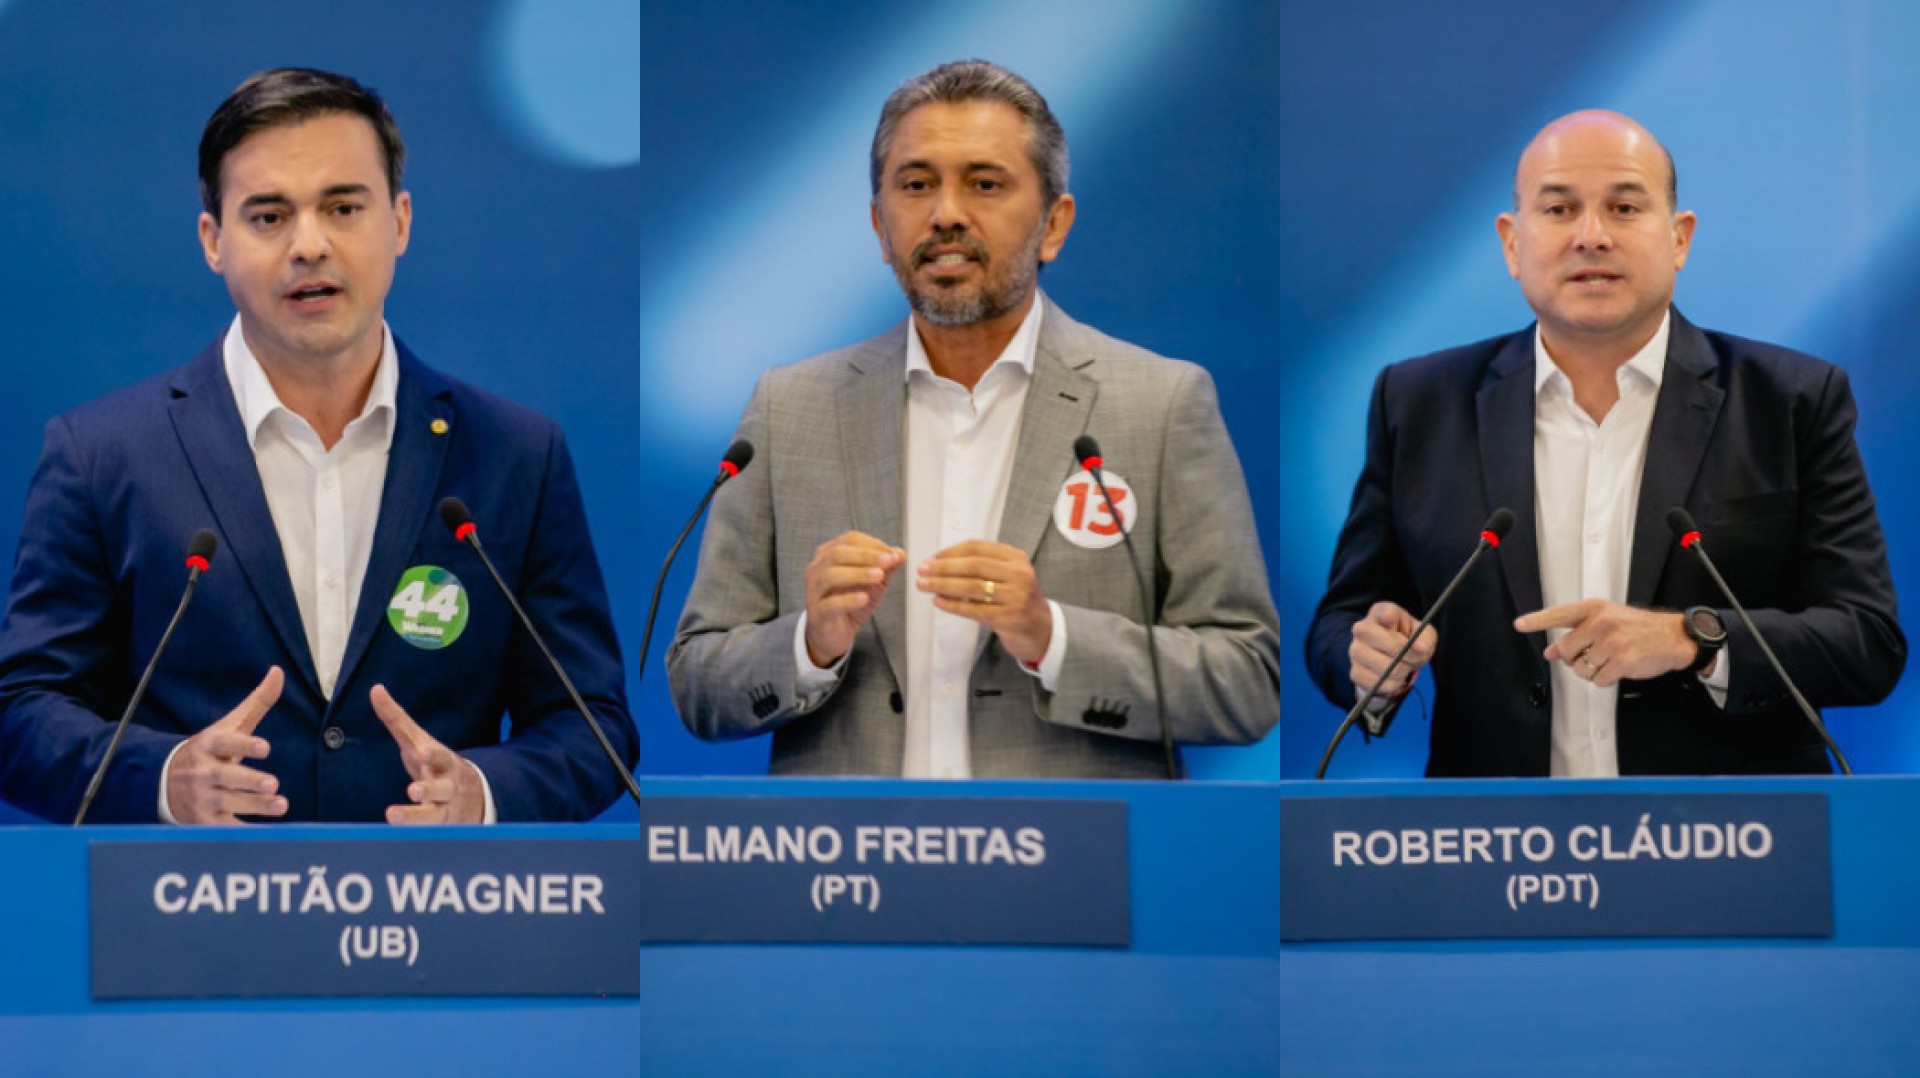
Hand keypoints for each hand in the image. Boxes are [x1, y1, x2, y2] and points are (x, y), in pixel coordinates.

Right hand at [166, 666, 287, 823]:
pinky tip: (266, 834)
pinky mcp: (203, 820)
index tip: (264, 747)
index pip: (226, 743)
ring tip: (280, 804)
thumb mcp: (228, 726)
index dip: (244, 745)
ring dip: (255, 805)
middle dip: (249, 781)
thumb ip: (256, 702)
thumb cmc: (209, 750)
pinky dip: (242, 832)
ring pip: (230, 802)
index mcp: (210, 745)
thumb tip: (278, 672)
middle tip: (272, 783)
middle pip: (228, 776)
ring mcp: (202, 797)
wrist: (163, 780)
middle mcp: (204, 771)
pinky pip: (224, 829)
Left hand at [371, 685, 485, 823]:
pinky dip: (416, 836)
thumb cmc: (436, 764)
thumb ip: (396, 719)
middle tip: (414, 790)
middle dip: (428, 789)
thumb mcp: (419, 741)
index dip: (433, 755)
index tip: (422, 752)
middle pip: (441, 788)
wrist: (474, 796)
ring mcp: (447, 810)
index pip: (441, 756)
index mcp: (444, 762)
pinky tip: (399, 840)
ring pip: (433, 816)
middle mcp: (449, 786)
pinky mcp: (442, 830)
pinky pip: (429, 835)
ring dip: (415, 818)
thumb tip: (375, 689)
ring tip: (392, 815)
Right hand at [803, 531, 903, 666]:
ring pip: (831, 576)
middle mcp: (817, 569)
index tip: (893, 554)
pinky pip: (830, 604)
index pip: (849, 540)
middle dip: (866, 555)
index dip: (873, 544)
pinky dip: (848, 600)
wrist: (834, 634)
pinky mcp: (818, 614)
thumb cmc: (851, 603)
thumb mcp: (874, 583)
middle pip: (838, 553)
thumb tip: (900, 553)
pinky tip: (864, 598)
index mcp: (829, 555)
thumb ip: (887, 568)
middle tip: (889, 561)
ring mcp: (814, 591)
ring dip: (858, 574)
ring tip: (879, 577)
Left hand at [915, 540, 1051, 665]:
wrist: (1043, 630)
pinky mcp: (1010, 618)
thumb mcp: (1007, 576)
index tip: (932, 558)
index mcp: (1016, 558)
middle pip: (974, 565)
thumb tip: (940, 563)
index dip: (951, 552)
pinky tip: (939, 602)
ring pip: (972, 587)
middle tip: (922, 570)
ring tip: (924, 585)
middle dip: (943, 567)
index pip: (977, 548)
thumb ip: (982, 567)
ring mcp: (1016, 596)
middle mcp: (1018, 574)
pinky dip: (954, 605)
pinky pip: (975, 610)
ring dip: (943, 585)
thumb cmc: (1017, 600)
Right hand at [1349, 601, 1436, 699]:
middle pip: (1393, 646)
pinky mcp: (1355, 672)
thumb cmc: (1408, 639)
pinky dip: (1394, 684)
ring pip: (1389, 669)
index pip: (1387, 614)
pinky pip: (1383, 684)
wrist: (1392, 658)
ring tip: (1403, 665)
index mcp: (1379, 612)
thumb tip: (1419, 648)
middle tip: (1416, 657)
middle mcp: (1361, 629)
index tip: (1400, 625)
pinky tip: (1392, 676)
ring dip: (1404, 671)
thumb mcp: (1423, 633)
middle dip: (1411, 656)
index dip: (1392, 618)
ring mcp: (1355, 651)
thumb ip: (1425, 638)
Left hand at [1514, 600, 1694, 687]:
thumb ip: (1578, 633)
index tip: (1520, 625)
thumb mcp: (1607, 620)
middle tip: (1596, 654)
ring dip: (1592, 671)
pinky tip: (1619, 668)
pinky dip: (1606, 679)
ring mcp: (1611, 642)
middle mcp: (1601, 623)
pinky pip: (1598, 680)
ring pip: (1581, 669)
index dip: (1537, 621)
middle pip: (1566, 651)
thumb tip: (1550, 651)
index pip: (1559, 614)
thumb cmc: (1639, 628)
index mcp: (1595, 609)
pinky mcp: (1622, 661)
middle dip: (1576, 658)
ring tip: (1610, 659)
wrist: (1674, 636)